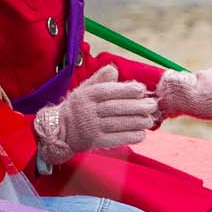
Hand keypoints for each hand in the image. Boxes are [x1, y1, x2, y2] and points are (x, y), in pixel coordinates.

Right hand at [34, 64, 156, 164]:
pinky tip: (141, 134)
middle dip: (136, 106)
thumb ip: (99, 79)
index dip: (125, 90)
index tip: (141, 89)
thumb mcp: (84, 89)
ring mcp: (90, 128)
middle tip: (152, 105)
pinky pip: (114, 139)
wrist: (59, 130)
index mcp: (86, 95)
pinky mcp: (94, 142)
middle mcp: (87, 111)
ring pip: (116, 124)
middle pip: (114, 108)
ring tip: (149, 119)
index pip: (107, 91)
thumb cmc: (78, 107)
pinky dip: (129, 137)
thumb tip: (113, 70)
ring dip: (136, 122)